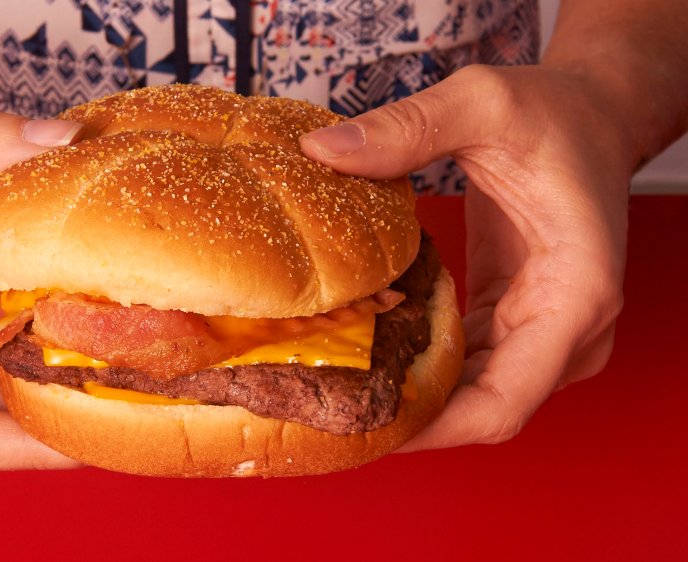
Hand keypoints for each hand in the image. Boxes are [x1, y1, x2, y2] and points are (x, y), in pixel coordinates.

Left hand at [300, 64, 628, 448]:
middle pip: (481, 412)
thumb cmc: (554, 112)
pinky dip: (418, 367)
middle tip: (320, 407)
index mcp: (575, 296)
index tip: (357, 426)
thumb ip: (408, 128)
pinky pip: (466, 367)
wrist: (590, 114)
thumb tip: (323, 153)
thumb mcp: (482, 103)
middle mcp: (569, 331)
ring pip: (471, 397)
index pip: (502, 404)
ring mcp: (545, 332)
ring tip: (327, 388)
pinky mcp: (515, 321)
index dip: (428, 429)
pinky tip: (362, 355)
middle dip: (403, 418)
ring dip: (406, 397)